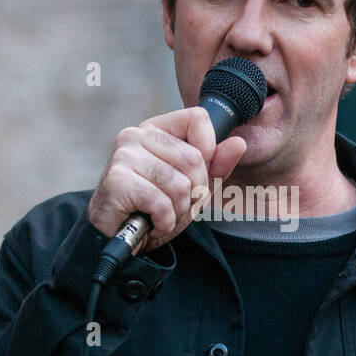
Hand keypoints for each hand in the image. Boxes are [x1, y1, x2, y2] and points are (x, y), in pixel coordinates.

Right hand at [87, 107, 247, 252]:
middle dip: (195, 193)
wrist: (116, 238)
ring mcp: (124, 155)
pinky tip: (150, 223)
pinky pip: (161, 203)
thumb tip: (239, 144)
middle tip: (176, 207)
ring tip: (161, 216)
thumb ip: (216, 166)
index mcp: (156, 130)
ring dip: (178, 212)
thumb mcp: (192, 187)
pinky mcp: (116, 179)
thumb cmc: (153, 208)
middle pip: (194, 159)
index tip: (197, 176)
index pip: (197, 118)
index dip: (209, 150)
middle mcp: (136, 135)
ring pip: (180, 185)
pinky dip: (163, 222)